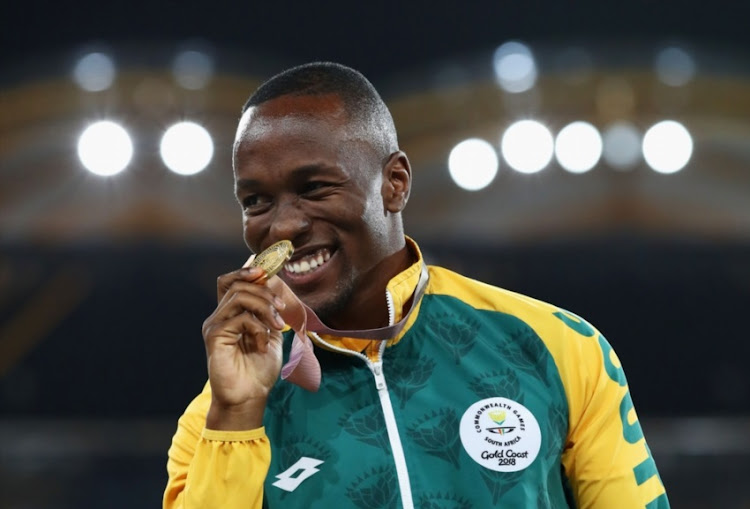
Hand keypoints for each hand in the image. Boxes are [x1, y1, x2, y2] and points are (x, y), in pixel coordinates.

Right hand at [202, 266, 286, 429]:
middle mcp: (220, 316)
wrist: (250, 397)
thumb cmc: (259, 369)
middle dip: (264, 290)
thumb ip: (270, 309)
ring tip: (277, 325)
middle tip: (281, 307)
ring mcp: (215, 325)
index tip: (268, 271)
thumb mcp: (271, 332)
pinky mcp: (214, 336)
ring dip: (265, 307)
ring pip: (239, 296)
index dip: (247, 270)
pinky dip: (258, 327)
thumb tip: (273, 281)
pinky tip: (263, 343)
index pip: (231, 280)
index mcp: (231, 314)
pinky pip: (239, 317)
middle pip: (236, 283)